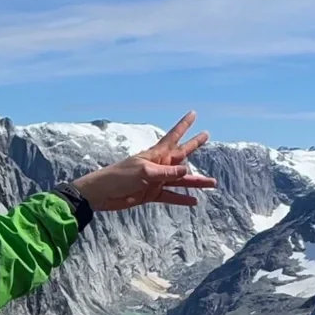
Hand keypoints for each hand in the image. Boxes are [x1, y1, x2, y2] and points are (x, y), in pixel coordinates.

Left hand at [72, 112, 217, 211]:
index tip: (193, 113)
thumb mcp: (143, 173)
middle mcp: (158, 165)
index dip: (184, 125)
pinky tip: (194, 201)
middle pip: (181, 154)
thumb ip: (165, 173)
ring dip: (196, 182)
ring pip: (181, 180)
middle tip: (206, 135)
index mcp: (154, 155)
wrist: (101, 195)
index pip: (173, 136)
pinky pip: (170, 196)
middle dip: (194, 145)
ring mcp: (156, 180)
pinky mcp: (151, 194)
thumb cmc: (119, 178)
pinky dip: (181, 199)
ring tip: (213, 183)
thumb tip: (186, 171)